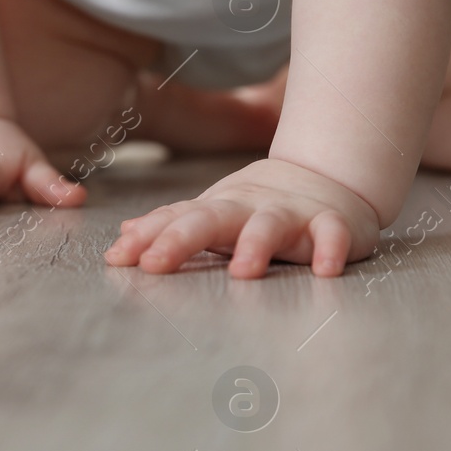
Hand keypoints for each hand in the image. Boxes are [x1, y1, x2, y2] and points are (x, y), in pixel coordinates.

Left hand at [103, 158, 379, 277]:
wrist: (326, 178)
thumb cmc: (259, 206)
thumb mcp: (214, 212)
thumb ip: (172, 225)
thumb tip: (123, 234)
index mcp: (218, 208)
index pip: (176, 219)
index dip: (147, 237)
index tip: (118, 258)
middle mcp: (249, 208)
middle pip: (211, 219)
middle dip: (181, 239)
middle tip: (154, 264)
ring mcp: (291, 214)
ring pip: (270, 226)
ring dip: (256, 245)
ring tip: (243, 272)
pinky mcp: (331, 224)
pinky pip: (332, 235)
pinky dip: (330, 249)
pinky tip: (325, 269)